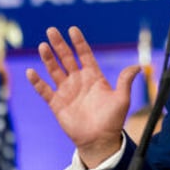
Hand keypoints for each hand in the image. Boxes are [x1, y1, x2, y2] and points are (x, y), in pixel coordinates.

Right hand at [26, 26, 139, 167]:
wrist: (100, 140)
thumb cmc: (113, 120)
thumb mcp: (122, 99)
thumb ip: (125, 81)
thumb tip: (138, 66)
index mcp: (93, 77)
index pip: (85, 55)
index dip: (79, 42)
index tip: (73, 29)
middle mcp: (78, 81)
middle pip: (66, 58)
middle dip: (59, 45)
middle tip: (51, 30)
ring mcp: (66, 91)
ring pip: (54, 70)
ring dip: (48, 58)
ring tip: (43, 45)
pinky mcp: (57, 104)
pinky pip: (44, 90)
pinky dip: (37, 82)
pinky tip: (31, 71)